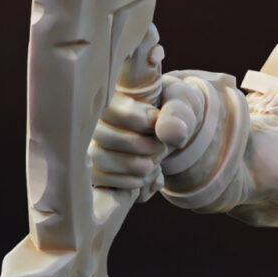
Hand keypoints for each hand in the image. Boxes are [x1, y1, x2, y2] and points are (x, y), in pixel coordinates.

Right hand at [88, 77, 199, 194]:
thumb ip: (178, 113)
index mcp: (116, 94)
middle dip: (141, 145)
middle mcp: (97, 119)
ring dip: (137, 164)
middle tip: (161, 144)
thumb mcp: (183, 104)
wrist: (175, 134)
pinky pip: (100, 178)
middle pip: (103, 135)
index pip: (110, 107)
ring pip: (100, 158)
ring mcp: (94, 144)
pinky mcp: (97, 167)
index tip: (157, 120)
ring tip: (156, 160)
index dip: (137, 119)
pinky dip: (131, 181)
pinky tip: (148, 174)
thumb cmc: (174, 111)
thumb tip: (169, 133)